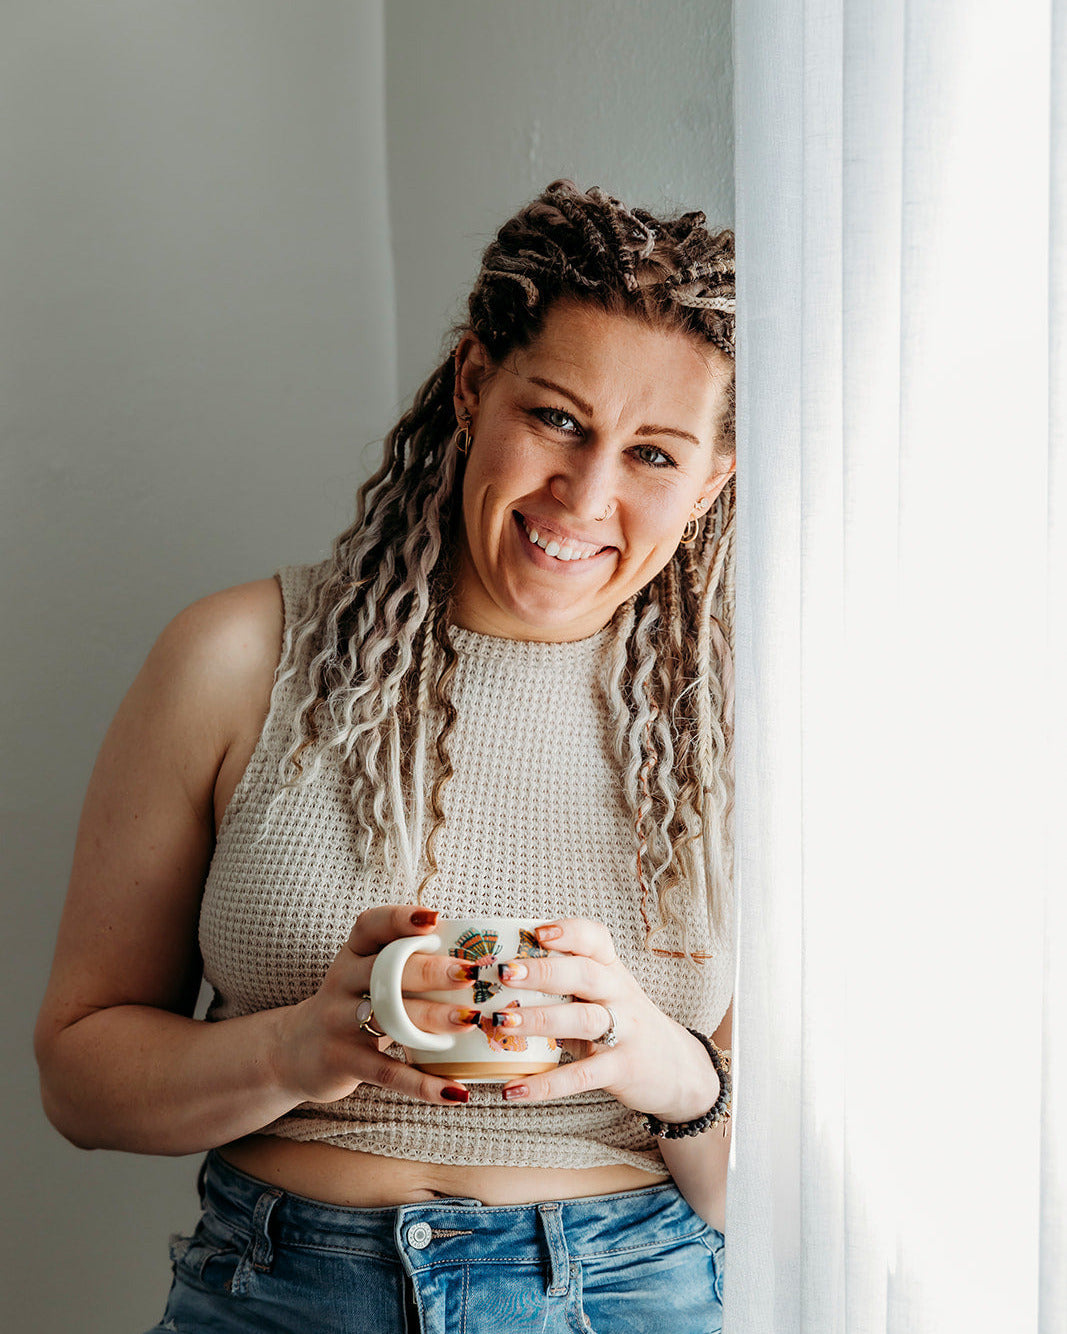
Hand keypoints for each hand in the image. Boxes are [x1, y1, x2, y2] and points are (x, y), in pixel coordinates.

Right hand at [274, 906, 481, 1106]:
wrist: (295, 1050)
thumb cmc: (352, 1005)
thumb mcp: (367, 977)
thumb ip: (405, 966)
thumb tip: (476, 965)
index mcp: (352, 953)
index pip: (370, 925)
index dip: (400, 919)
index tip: (433, 919)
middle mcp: (341, 981)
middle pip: (387, 970)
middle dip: (431, 971)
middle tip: (469, 976)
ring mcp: (338, 1022)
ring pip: (389, 1017)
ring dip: (433, 1019)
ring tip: (470, 1022)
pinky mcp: (341, 1061)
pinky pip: (387, 1072)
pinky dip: (423, 1084)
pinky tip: (456, 1091)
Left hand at [493, 917, 720, 1121]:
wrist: (678, 1068)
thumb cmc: (625, 1023)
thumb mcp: (604, 994)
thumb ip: (566, 983)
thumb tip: (495, 981)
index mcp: (611, 970)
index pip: (595, 939)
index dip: (568, 932)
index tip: (537, 932)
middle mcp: (619, 994)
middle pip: (585, 974)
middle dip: (543, 971)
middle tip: (504, 973)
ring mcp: (625, 1031)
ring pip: (582, 1020)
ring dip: (539, 1019)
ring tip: (501, 1023)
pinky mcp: (622, 1069)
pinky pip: (581, 1075)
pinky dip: (545, 1084)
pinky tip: (513, 1090)